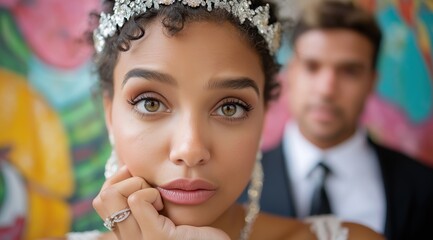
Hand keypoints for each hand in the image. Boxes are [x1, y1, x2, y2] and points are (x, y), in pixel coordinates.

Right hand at [93, 166, 229, 239]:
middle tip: (153, 190)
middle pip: (102, 197)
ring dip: (139, 186)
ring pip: (113, 195)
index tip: (143, 180)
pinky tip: (166, 204)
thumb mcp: (163, 214)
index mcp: (128, 234)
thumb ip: (145, 202)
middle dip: (126, 182)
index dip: (118, 182)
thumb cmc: (196, 231)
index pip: (100, 200)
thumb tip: (129, 170)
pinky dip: (152, 193)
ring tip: (160, 201)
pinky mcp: (158, 238)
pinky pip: (138, 199)